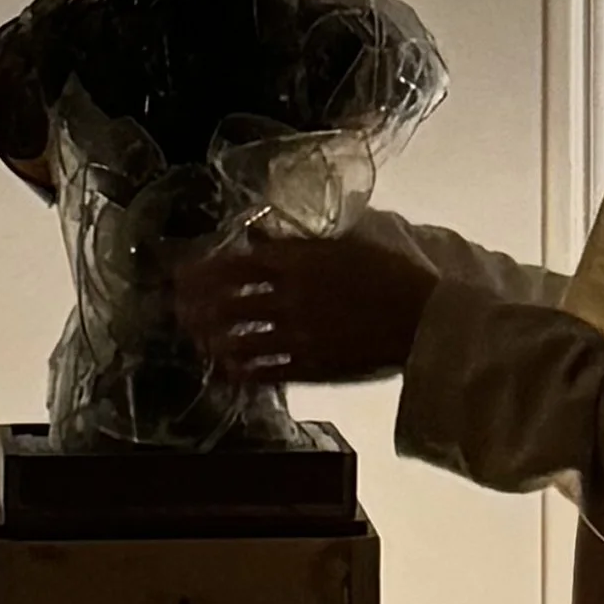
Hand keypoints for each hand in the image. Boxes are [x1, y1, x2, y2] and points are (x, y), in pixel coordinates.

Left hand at [176, 224, 437, 388]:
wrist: (424, 319)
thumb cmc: (390, 273)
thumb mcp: (346, 242)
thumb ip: (298, 240)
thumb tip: (259, 231)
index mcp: (298, 262)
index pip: (234, 265)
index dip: (202, 272)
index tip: (181, 275)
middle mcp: (289, 298)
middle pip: (227, 304)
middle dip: (196, 308)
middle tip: (179, 310)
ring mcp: (297, 335)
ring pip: (239, 339)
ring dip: (213, 340)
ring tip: (200, 340)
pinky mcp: (310, 366)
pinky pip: (264, 371)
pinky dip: (242, 370)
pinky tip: (230, 369)